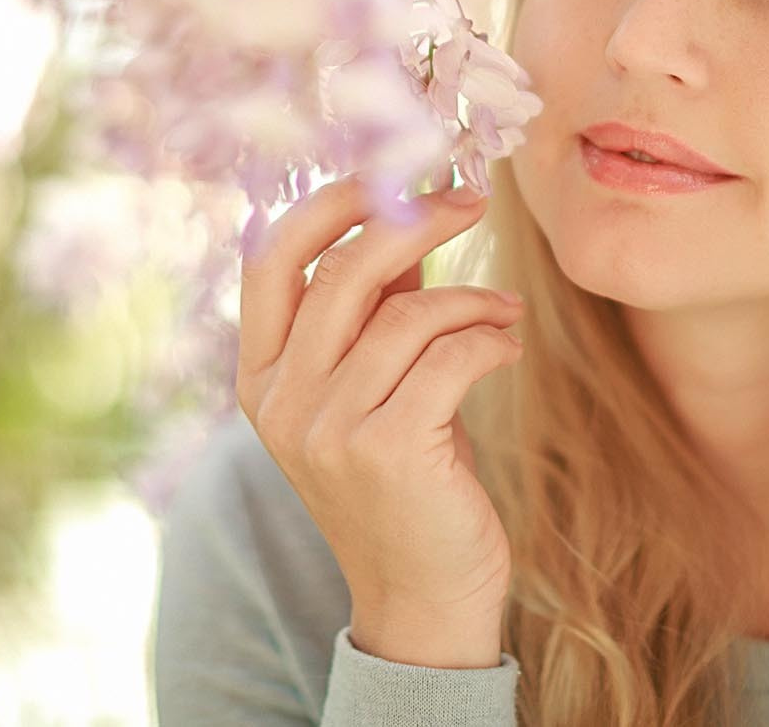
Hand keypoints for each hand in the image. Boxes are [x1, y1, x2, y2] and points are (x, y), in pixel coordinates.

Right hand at [235, 175, 522, 643]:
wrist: (421, 598)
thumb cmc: (404, 477)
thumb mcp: (369, 387)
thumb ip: (373, 309)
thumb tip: (405, 210)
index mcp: (260, 376)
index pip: (271, 257)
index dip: (329, 201)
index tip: (392, 170)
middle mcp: (281, 400)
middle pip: (342, 270)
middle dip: (415, 219)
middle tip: (472, 199)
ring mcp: (329, 430)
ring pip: (407, 314)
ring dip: (472, 297)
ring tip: (506, 309)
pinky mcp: (388, 452)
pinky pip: (450, 357)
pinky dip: (490, 338)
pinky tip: (508, 345)